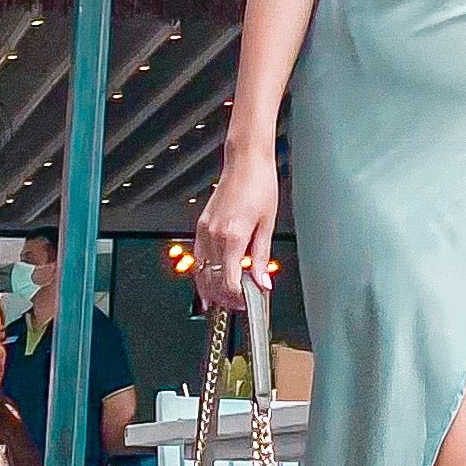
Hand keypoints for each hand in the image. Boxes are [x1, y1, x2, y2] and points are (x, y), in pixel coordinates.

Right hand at [193, 146, 279, 310]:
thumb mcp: (267, 225)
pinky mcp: (201, 225)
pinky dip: (203, 271)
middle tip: (240, 303)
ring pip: (200, 271)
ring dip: (211, 288)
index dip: (237, 298)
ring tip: (227, 297)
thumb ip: (262, 258)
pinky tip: (213, 278)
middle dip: (224, 297)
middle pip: (211, 281)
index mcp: (232, 236)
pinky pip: (198, 257)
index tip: (248, 302)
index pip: (228, 282)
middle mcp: (214, 235)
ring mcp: (205, 230)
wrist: (246, 161)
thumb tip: (263, 282)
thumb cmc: (259, 185)